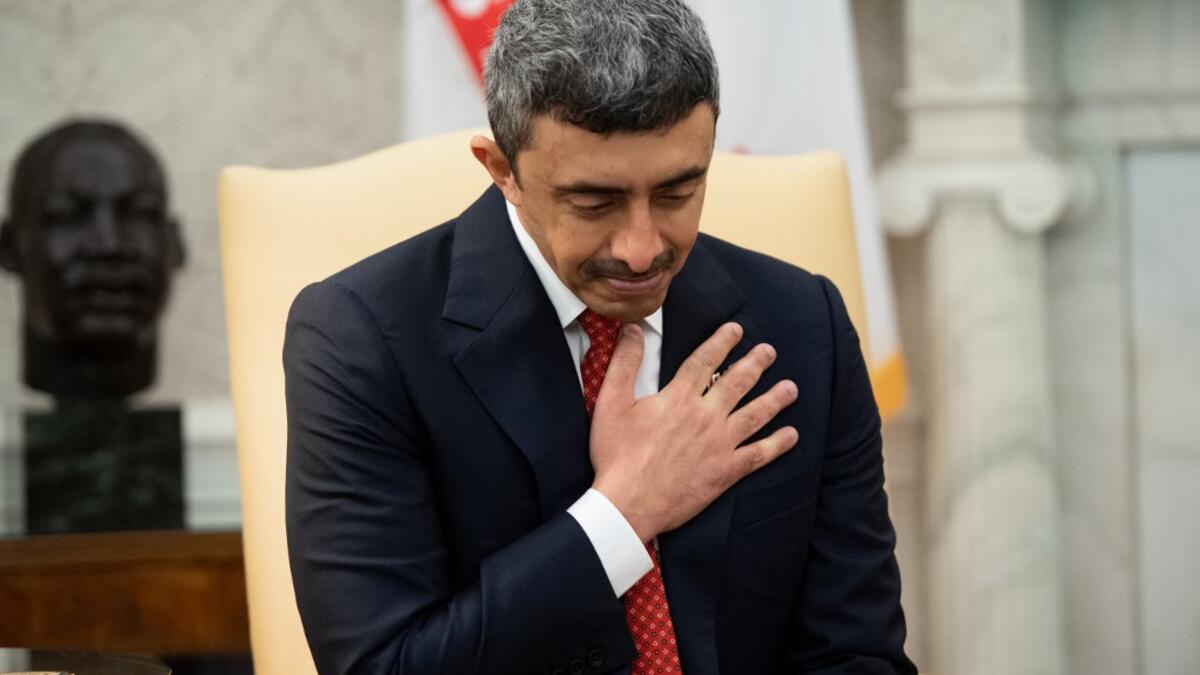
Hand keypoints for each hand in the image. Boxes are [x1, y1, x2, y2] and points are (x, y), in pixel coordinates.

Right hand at [589, 322, 798, 541]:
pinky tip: (792, 435)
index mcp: (678, 398)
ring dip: (775, 399)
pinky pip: (759, 454)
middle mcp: (705, 416)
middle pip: (737, 382)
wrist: (629, 504)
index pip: (705, 361)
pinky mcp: (726, 471)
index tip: (736, 329)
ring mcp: (719, 444)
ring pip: (755, 415)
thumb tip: (631, 329)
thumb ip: (624, 363)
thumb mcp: (610, 402)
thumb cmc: (616, 455)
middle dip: (756, 363)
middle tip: (770, 351)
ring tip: (791, 388)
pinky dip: (777, 444)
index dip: (722, 342)